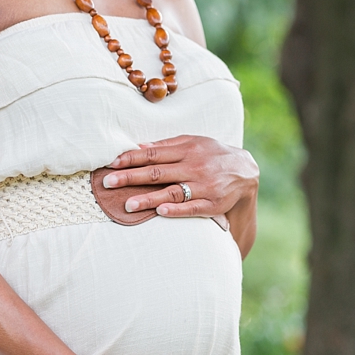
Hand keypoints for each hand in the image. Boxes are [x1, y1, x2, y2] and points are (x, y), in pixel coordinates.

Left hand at [102, 135, 258, 219]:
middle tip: (108, 183)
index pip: (153, 154)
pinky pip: (193, 208)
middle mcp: (194, 166)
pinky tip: (161, 212)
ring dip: (149, 198)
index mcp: (187, 149)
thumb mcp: (193, 142)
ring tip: (128, 204)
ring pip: (172, 192)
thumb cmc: (212, 155)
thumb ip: (167, 145)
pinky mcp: (213, 204)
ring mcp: (204, 186)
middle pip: (157, 172)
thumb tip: (138, 147)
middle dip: (131, 177)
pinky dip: (177, 210)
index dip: (131, 158)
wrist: (246, 171)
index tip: (111, 164)